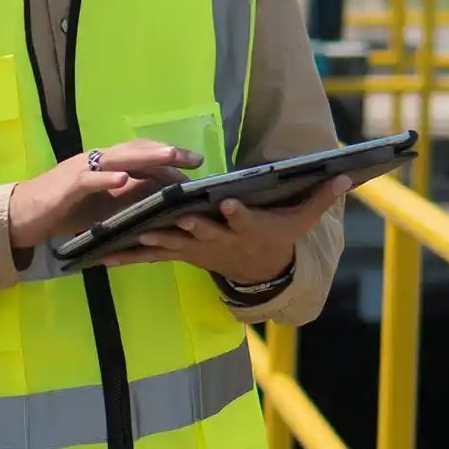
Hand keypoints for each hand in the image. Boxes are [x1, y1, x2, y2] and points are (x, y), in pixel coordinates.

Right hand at [7, 139, 203, 250]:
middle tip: (194, 159)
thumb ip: (125, 197)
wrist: (25, 214)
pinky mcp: (68, 185)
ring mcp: (82, 170)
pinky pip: (90, 179)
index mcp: (106, 165)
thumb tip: (158, 197)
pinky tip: (123, 180)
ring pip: (118, 158)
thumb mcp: (102, 205)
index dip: (167, 158)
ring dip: (146, 157)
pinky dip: (107, 178)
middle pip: (136, 150)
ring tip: (171, 158)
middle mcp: (97, 161)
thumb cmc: (64, 209)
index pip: (140, 154)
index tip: (193, 165)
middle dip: (166, 153)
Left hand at [100, 174, 350, 284]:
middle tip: (174, 218)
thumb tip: (346, 176)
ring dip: (147, 241)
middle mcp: (218, 239)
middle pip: (200, 231)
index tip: (228, 203)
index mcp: (246, 226)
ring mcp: (196, 248)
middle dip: (187, 225)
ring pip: (169, 243)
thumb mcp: (300, 220)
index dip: (237, 213)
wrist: (259, 271)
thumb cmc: (278, 236)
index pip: (242, 218)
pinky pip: (150, 254)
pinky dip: (127, 254)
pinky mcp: (179, 252)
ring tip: (125, 237)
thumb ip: (320, 198)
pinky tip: (101, 255)